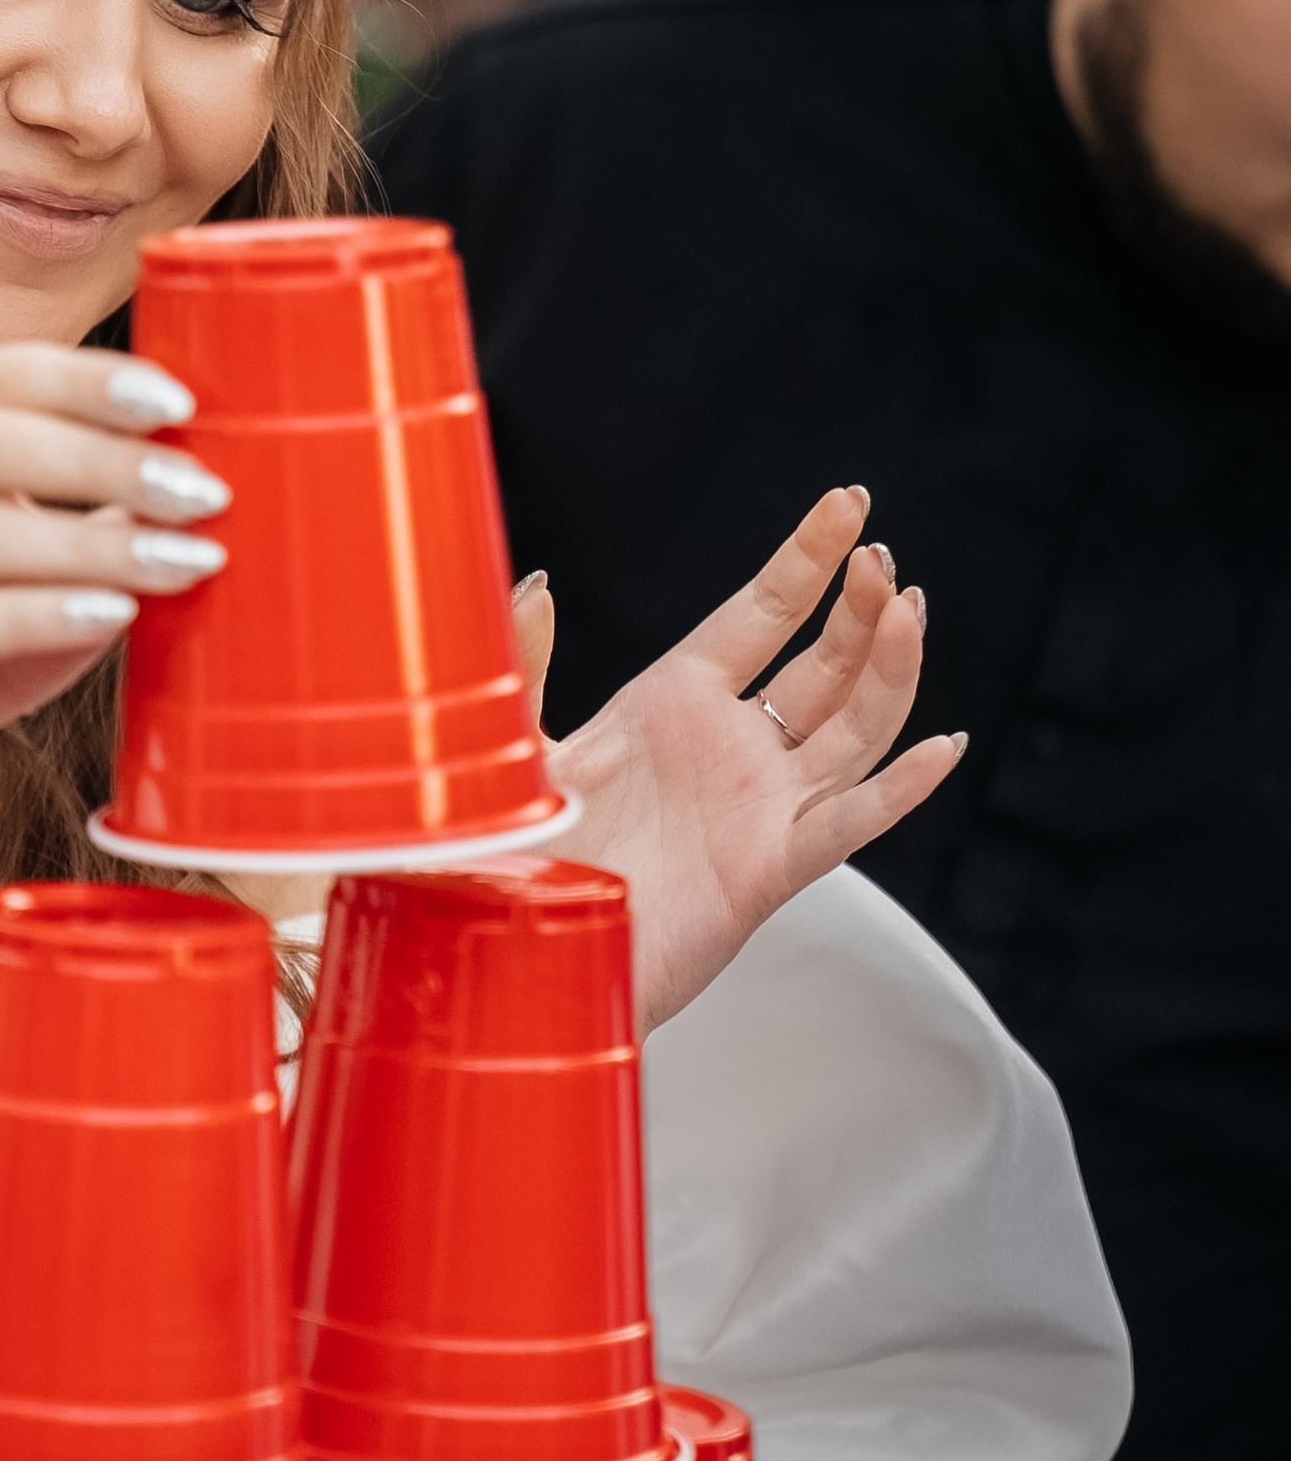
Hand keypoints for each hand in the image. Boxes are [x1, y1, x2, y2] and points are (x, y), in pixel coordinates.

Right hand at [0, 344, 231, 866]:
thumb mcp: (39, 565)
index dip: (87, 382)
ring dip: (89, 543)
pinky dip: (38, 613)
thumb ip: (99, 508)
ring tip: (182, 559)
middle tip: (199, 490)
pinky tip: (113, 614)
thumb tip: (202, 466)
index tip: (179, 406)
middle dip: (101, 458)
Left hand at [521, 489, 962, 1032]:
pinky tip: (944, 746)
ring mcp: (758, 806)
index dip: (806, 560)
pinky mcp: (769, 868)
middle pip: (821, 664)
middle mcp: (728, 749)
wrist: (517, 958)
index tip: (848, 503)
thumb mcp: (518, 744)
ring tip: (908, 605)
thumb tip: (538, 580)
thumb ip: (527, 660)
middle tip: (881, 555)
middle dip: (858, 607)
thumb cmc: (516, 861)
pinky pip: (851, 822)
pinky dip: (903, 788)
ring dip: (888, 669)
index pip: (760, 614)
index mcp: (673, 705)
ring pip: (852, 727)